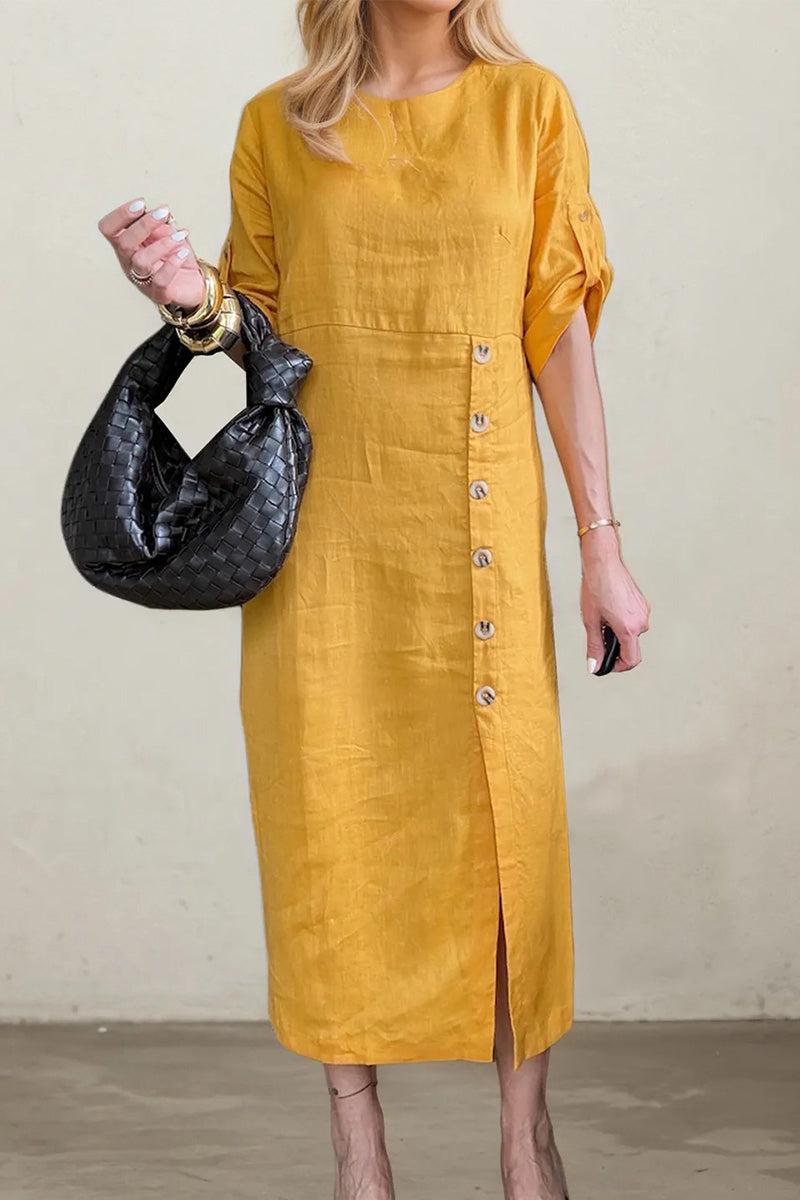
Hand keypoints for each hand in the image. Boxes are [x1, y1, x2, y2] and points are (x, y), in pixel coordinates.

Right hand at [97, 196, 204, 311]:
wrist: (193, 283)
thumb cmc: (174, 256)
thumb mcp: (166, 234)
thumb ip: (158, 224)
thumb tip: (156, 213)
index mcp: (126, 245)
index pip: (109, 229)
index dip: (121, 215)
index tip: (141, 203)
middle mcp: (129, 263)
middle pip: (124, 243)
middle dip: (144, 224)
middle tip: (163, 212)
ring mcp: (143, 280)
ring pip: (141, 261)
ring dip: (162, 243)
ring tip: (180, 235)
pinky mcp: (159, 294)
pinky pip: (160, 280)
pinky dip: (172, 264)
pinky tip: (183, 253)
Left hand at [580, 526, 650, 672]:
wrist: (604, 563)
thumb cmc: (596, 587)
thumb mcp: (591, 621)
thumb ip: (594, 647)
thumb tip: (595, 666)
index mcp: (629, 628)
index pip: (632, 660)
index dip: (618, 667)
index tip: (607, 665)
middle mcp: (641, 621)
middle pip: (630, 646)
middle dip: (615, 646)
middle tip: (598, 635)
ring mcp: (644, 611)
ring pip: (631, 633)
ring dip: (618, 633)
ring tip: (602, 618)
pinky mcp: (642, 603)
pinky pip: (633, 620)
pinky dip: (622, 622)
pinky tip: (609, 610)